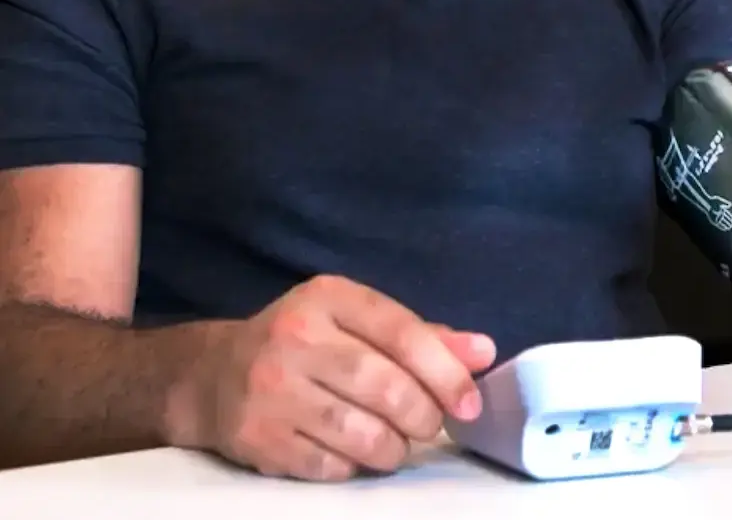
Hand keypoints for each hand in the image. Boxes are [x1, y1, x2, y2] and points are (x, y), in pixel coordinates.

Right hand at [167, 275, 495, 480]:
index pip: (401, 331)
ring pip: (360, 433)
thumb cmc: (305, 344)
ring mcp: (272, 387)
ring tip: (396, 443)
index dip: (445, 370)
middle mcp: (297, 336)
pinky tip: (353, 454)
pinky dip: (354, 468)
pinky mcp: (257, 436)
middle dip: (422, 415)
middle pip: (384, 386)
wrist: (214, 374)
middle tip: (429, 426)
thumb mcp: (356, 321)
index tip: (469, 402)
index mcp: (329, 296)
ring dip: (393, 448)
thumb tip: (483, 352)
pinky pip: (329, 466)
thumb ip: (421, 336)